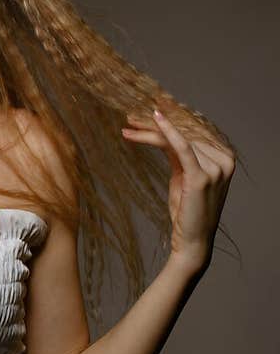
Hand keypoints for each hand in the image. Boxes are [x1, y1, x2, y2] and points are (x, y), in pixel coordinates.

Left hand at [121, 106, 235, 274]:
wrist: (193, 242)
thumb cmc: (187, 211)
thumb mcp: (183, 177)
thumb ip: (179, 154)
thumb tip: (161, 131)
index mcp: (225, 157)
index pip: (193, 131)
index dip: (169, 119)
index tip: (144, 112)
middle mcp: (225, 160)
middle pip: (185, 132)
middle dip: (155, 123)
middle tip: (130, 115)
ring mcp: (216, 167)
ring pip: (179, 139)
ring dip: (150, 130)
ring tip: (128, 125)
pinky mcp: (202, 176)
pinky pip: (182, 147)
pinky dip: (167, 132)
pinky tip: (154, 120)